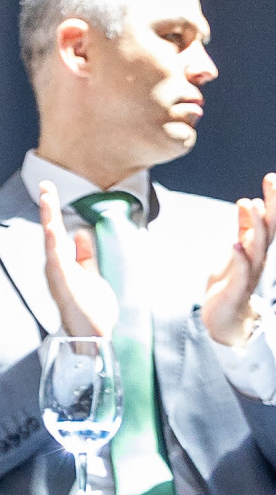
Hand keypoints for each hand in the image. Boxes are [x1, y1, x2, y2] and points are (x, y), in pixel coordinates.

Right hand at [39, 181, 118, 343]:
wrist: (95, 338)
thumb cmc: (91, 311)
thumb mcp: (91, 275)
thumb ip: (85, 255)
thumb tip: (80, 233)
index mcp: (64, 264)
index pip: (57, 231)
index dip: (53, 210)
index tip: (49, 188)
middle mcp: (57, 268)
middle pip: (51, 233)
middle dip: (48, 209)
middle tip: (45, 185)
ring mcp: (58, 277)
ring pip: (51, 244)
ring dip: (49, 221)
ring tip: (47, 200)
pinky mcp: (64, 287)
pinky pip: (58, 262)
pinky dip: (54, 245)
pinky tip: (53, 230)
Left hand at [203, 171, 275, 348]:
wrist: (225, 317)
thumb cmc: (232, 280)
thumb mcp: (237, 249)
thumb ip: (244, 228)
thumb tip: (249, 202)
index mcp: (258, 249)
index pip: (270, 221)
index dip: (273, 200)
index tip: (272, 177)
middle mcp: (258, 259)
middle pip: (270, 230)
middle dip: (272, 205)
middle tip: (271, 180)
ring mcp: (249, 274)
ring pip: (257, 248)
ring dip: (256, 226)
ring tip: (250, 203)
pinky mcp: (235, 289)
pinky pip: (241, 272)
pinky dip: (239, 257)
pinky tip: (236, 243)